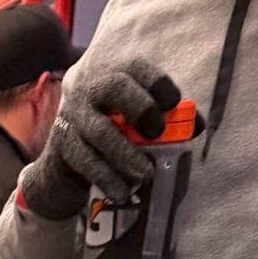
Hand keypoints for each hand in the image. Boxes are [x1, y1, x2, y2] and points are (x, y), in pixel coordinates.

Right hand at [19, 58, 181, 217]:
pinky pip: (85, 160)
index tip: (174, 102)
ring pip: (100, 130)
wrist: (64, 169)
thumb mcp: (135, 126)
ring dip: (125, 154)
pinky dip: (106, 177)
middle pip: (115, 87)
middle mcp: (90, 89)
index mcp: (113, 75)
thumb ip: (165, 122)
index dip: (157, 81)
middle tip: (157, 132)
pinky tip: (121, 192)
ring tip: (145, 174)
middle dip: (141, 108)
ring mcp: (72, 116)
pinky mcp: (61, 144)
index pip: (135, 66)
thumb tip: (196, 126)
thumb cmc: (110, 139)